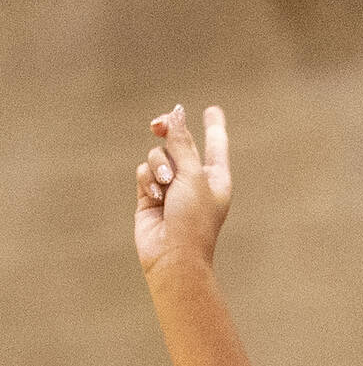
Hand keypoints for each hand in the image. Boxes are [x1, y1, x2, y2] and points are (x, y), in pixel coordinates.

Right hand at [134, 104, 231, 278]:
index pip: (215, 144)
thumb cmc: (193, 219)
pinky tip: (155, 197)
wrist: (173, 256)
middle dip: (169, 132)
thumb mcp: (193, 175)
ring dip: (159, 165)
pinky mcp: (150, 195)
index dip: (213, 126)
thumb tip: (176, 113)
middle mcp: (194, 181)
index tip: (213, 109)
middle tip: (157, 125)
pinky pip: (144, 171)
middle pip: (180, 142)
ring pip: (158, 155)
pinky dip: (148, 179)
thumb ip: (182, 143)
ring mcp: (171, 188)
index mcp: (215, 177)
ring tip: (165, 186)